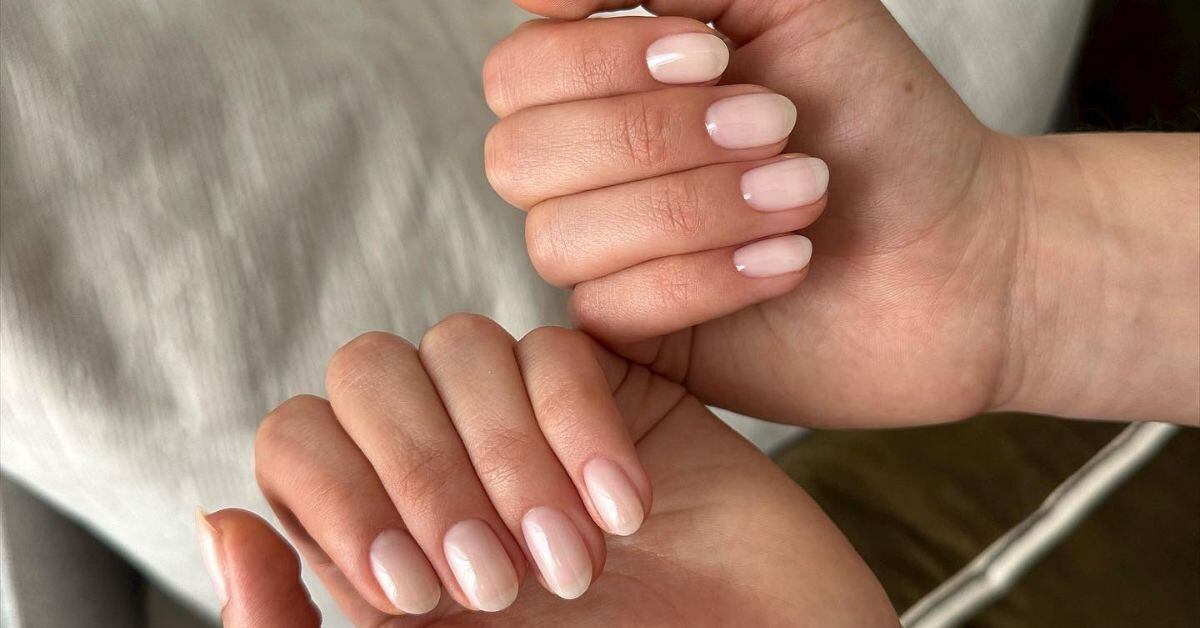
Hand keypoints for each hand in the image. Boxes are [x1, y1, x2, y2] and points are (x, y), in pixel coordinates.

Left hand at [199, 315, 895, 625]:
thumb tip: (221, 524)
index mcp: (385, 537)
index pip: (295, 439)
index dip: (335, 492)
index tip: (411, 589)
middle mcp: (447, 468)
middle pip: (365, 373)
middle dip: (420, 470)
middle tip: (492, 581)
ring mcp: (531, 426)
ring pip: (460, 347)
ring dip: (508, 458)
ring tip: (573, 562)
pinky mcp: (617, 398)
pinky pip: (560, 351)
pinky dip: (579, 428)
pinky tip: (628, 511)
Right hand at [487, 1, 1198, 426]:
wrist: (962, 250)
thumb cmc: (884, 121)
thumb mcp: (793, 3)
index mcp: (612, 84)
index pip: (520, 70)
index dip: (601, 62)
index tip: (714, 56)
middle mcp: (593, 170)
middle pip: (519, 154)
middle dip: (656, 138)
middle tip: (777, 127)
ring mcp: (609, 257)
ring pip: (559, 236)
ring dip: (692, 209)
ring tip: (802, 195)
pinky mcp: (638, 339)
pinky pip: (610, 308)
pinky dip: (706, 278)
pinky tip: (787, 262)